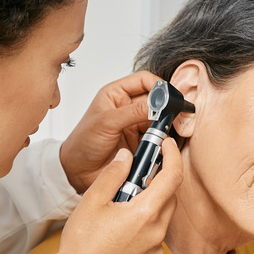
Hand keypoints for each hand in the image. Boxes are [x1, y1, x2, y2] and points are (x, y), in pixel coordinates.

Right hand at [57, 138, 182, 253]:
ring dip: (149, 203)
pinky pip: (155, 235)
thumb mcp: (93, 201)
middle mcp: (156, 232)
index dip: (172, 156)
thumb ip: (113, 174)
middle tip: (135, 175)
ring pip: (161, 216)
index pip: (172, 177)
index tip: (167, 145)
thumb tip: (126, 156)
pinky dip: (145, 224)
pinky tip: (123, 227)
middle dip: (156, 181)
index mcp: (144, 213)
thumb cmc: (82, 244)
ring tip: (121, 205)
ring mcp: (156, 249)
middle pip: (168, 196)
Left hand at [60, 70, 162, 193]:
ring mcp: (136, 125)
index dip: (159, 85)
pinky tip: (161, 145)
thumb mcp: (106, 123)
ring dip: (165, 126)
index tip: (170, 97)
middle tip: (175, 116)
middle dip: (167, 107)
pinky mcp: (141, 142)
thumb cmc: (82, 143)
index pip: (144, 80)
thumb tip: (158, 103)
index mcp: (116, 94)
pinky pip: (159, 138)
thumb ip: (133, 111)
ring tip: (163, 134)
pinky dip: (163, 141)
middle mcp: (128, 107)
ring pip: (160, 120)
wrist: (78, 172)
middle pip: (157, 100)